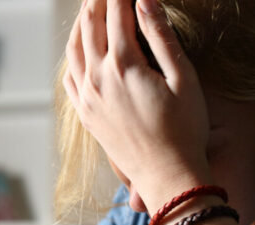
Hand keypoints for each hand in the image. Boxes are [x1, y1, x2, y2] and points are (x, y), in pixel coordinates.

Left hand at [63, 0, 211, 213]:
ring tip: (93, 5)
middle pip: (91, 24)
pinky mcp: (85, 114)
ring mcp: (86, 98)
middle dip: (99, 0)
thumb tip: (144, 0)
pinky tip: (81, 47)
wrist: (166, 176)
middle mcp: (97, 79)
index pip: (118, 12)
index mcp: (123, 65)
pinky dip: (73, 53)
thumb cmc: (185, 129)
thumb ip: (162, 36)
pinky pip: (69, 76)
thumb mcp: (183, 78)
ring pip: (74, 48)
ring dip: (83, 21)